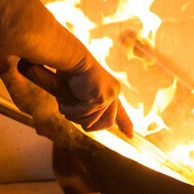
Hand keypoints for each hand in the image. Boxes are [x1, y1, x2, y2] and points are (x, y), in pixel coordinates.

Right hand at [16, 59, 133, 136]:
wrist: (71, 57)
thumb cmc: (71, 70)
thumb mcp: (80, 90)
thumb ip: (86, 104)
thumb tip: (86, 124)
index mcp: (112, 90)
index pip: (120, 111)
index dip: (125, 124)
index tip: (129, 135)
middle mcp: (114, 93)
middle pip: (106, 123)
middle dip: (88, 124)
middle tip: (72, 115)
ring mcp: (108, 97)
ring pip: (90, 122)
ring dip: (74, 116)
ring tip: (65, 104)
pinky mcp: (99, 100)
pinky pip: (82, 115)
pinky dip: (69, 110)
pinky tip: (63, 101)